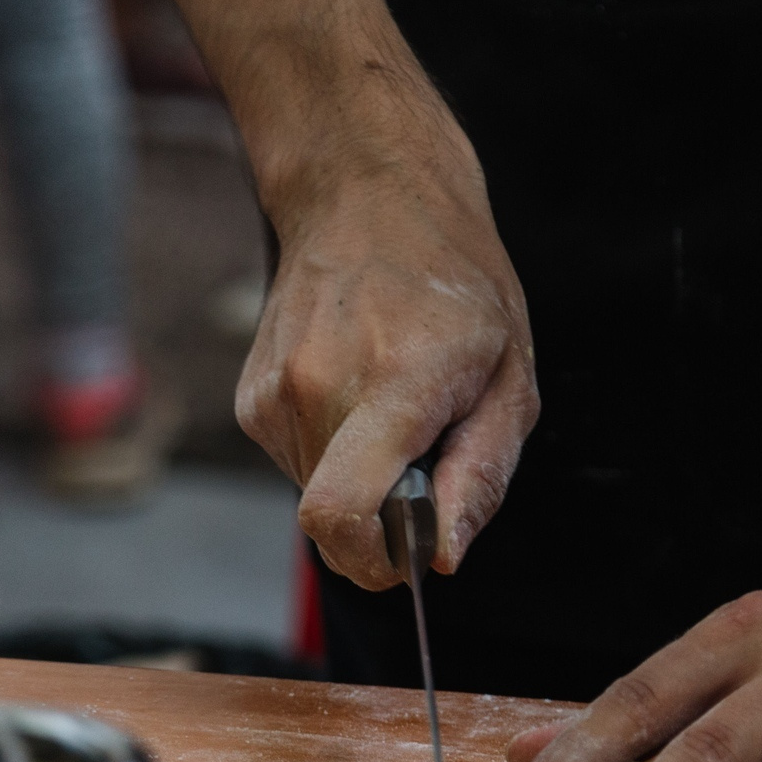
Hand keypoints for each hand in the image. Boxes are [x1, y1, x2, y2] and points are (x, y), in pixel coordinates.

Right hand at [239, 154, 536, 588]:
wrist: (367, 199)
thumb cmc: (453, 285)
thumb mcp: (510, 378)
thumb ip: (480, 475)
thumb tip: (446, 555)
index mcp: (395, 383)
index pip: (340, 515)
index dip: (373, 562)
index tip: (409, 557)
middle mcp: (318, 388)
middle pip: (336, 521)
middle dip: (384, 517)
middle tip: (423, 452)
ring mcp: (274, 392)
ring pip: (316, 496)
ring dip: (360, 478)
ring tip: (391, 406)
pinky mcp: (251, 399)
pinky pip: (298, 464)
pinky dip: (333, 452)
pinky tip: (356, 391)